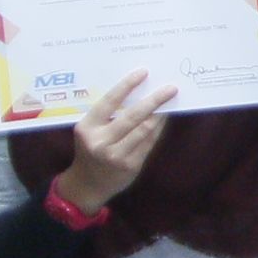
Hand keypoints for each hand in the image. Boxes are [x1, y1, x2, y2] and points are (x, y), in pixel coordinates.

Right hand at [60, 72, 176, 208]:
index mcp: (87, 127)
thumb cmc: (91, 150)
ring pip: (144, 129)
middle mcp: (100, 141)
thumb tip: (140, 91)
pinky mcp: (131, 165)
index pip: (109, 101)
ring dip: (160, 113)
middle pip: (132, 116)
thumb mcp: (91, 131)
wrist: (87, 185)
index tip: (143, 72)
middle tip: (170, 88)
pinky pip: (150, 141)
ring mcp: (116, 154)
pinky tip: (165, 117)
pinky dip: (158, 128)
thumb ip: (108, 115)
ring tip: (171, 100)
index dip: (127, 85)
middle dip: (154, 100)